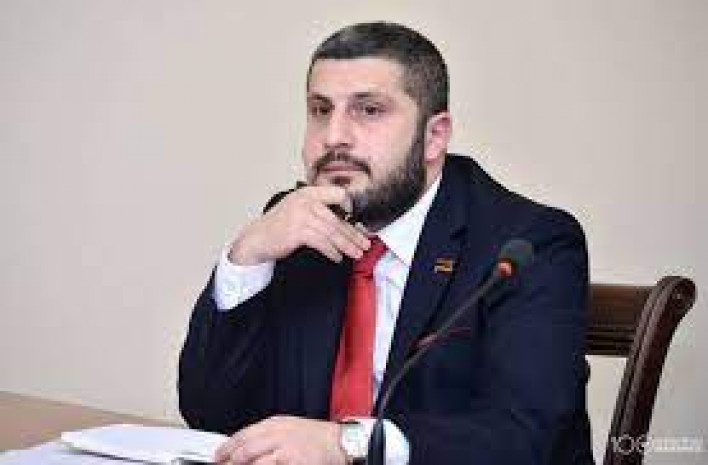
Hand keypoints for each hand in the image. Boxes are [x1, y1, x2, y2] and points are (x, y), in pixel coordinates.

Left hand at [214, 415, 346, 464]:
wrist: (342, 442)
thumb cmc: (319, 438)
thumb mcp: (291, 427)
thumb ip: (270, 434)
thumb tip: (248, 446)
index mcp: (276, 423)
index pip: (244, 434)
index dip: (227, 446)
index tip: (218, 456)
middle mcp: (278, 433)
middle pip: (245, 447)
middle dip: (228, 459)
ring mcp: (284, 448)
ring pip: (253, 459)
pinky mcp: (292, 461)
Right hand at [228, 185, 370, 264]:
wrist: (257, 238)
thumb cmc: (281, 226)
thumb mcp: (300, 210)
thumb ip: (320, 211)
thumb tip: (347, 222)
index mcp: (308, 192)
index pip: (338, 194)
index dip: (351, 207)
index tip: (359, 223)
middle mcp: (305, 200)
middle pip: (337, 218)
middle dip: (354, 234)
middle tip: (364, 244)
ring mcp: (300, 215)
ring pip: (332, 232)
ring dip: (347, 245)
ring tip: (356, 253)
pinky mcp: (297, 231)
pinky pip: (322, 242)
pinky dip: (332, 251)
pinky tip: (337, 257)